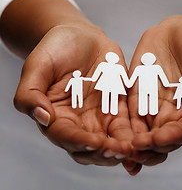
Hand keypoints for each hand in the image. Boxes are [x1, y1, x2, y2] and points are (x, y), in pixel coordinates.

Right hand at [14, 24, 133, 165]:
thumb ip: (30, 93)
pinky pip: (127, 125)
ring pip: (110, 142)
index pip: (66, 137)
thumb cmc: (55, 50)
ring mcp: (99, 116)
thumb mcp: (37, 66)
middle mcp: (78, 122)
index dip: (80, 142)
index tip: (95, 142)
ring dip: (121, 148)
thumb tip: (42, 117)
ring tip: (133, 148)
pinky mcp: (118, 107)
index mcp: (56, 117)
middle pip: (90, 148)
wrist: (80, 37)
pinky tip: (143, 138)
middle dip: (104, 152)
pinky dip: (134, 135)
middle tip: (118, 150)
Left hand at [127, 15, 181, 167]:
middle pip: (162, 139)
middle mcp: (175, 114)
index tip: (158, 138)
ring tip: (120, 147)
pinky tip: (113, 133)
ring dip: (132, 142)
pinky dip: (122, 125)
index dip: (173, 137)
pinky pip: (128, 113)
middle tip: (135, 148)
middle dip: (149, 146)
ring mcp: (155, 106)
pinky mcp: (138, 96)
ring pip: (143, 132)